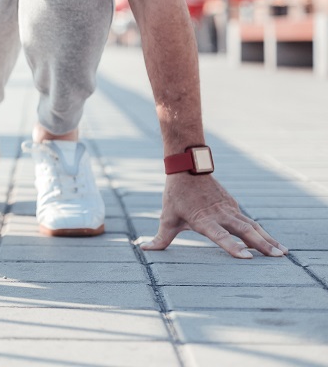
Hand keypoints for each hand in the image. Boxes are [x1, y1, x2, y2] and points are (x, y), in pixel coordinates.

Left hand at [141, 173, 286, 258]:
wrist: (188, 167)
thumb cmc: (176, 195)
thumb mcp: (167, 217)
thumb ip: (160, 238)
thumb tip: (144, 249)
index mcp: (204, 220)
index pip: (220, 236)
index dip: (232, 246)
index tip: (247, 257)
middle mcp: (220, 215)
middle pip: (244, 231)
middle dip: (262, 245)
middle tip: (277, 257)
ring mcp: (230, 209)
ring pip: (252, 226)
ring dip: (267, 239)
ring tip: (283, 253)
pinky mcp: (234, 206)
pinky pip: (250, 221)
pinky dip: (262, 231)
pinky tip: (272, 242)